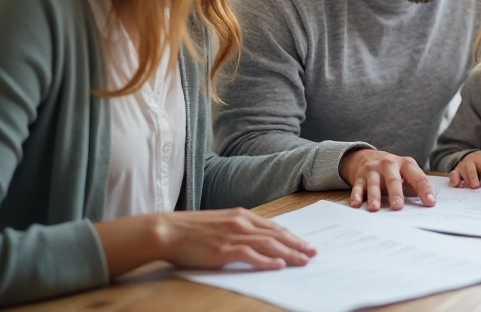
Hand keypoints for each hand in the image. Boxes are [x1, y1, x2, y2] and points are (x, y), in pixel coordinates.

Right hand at [157, 208, 316, 268]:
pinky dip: (266, 261)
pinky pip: (250, 255)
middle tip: (313, 253)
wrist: (168, 230)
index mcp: (242, 216)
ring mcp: (233, 235)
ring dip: (289, 253)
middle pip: (277, 235)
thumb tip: (257, 239)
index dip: (292, 236)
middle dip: (298, 244)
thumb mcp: (221, 223)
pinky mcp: (224, 249)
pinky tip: (279, 265)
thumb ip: (239, 228)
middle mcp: (242, 222)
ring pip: (269, 244)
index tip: (306, 243)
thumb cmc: (191, 230)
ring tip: (304, 261)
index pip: (274, 226)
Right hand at [339, 149, 435, 210]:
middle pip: (393, 180)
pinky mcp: (360, 176)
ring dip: (374, 196)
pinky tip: (356, 204)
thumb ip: (414, 186)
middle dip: (396, 194)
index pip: (418, 178)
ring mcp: (373, 170)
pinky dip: (356, 195)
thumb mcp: (405, 172)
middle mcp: (389, 164)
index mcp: (406, 164)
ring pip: (374, 184)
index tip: (430, 202)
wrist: (365, 156)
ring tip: (375, 209)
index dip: (425, 190)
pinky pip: (358, 186)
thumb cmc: (391, 169)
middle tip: (398, 207)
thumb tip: (428, 203)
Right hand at [449, 151, 480, 188]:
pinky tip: (456, 185)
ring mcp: (463, 166)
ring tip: (470, 187)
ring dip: (466, 179)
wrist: (468, 155)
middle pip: (472, 168)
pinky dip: (454, 179)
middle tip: (477, 186)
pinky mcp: (456, 171)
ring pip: (463, 171)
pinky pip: (453, 174)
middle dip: (474, 177)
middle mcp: (471, 161)